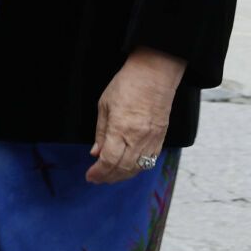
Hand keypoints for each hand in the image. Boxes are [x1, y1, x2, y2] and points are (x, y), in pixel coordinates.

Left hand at [87, 47, 184, 183]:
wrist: (155, 73)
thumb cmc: (129, 83)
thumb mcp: (104, 104)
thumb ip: (100, 132)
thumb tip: (96, 152)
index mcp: (120, 129)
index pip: (108, 161)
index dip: (98, 173)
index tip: (90, 175)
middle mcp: (137, 138)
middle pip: (122, 169)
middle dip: (108, 177)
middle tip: (98, 178)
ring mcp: (151, 139)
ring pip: (137, 169)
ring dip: (122, 176)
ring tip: (111, 175)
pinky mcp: (161, 138)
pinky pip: (150, 161)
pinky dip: (137, 168)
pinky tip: (129, 167)